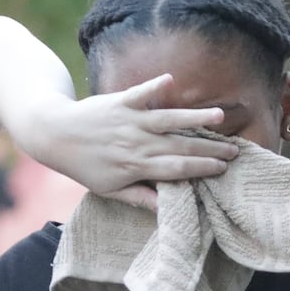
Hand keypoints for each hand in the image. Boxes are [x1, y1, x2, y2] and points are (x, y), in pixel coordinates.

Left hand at [12, 73, 238, 209]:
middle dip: (209, 149)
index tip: (223, 169)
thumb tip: (165, 210)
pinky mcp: (120, 101)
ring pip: (168, 120)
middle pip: (179, 146)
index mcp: (136, 167)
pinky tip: (171, 80)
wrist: (55, 135)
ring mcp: (129, 121)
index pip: (175, 169)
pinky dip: (155, 86)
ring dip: (194, 118)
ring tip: (219, 118)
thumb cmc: (84, 166)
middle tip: (234, 151)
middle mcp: (136, 144)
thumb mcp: (109, 189)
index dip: (200, 169)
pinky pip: (141, 93)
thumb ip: (138, 197)